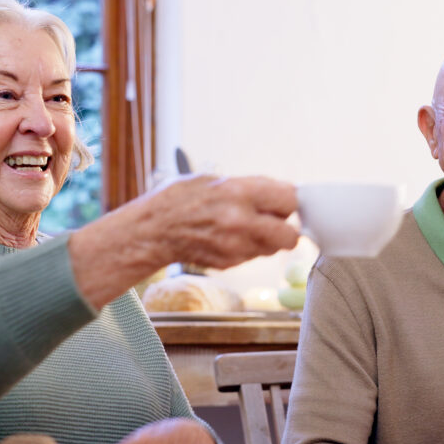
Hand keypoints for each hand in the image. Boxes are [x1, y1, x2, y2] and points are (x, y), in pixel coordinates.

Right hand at [141, 175, 300, 268]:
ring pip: (273, 248)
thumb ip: (250, 188)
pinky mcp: (229, 263)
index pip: (290, 200)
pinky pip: (253, 256)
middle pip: (290, 234)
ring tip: (245, 227)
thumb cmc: (179, 199)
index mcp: (239, 193)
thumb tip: (279, 193)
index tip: (284, 201)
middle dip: (286, 227)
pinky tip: (228, 237)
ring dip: (267, 239)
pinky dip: (248, 248)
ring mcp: (235, 247)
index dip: (289, 201)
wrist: (152, 230)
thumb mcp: (215, 180)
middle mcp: (241, 222)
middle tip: (275, 220)